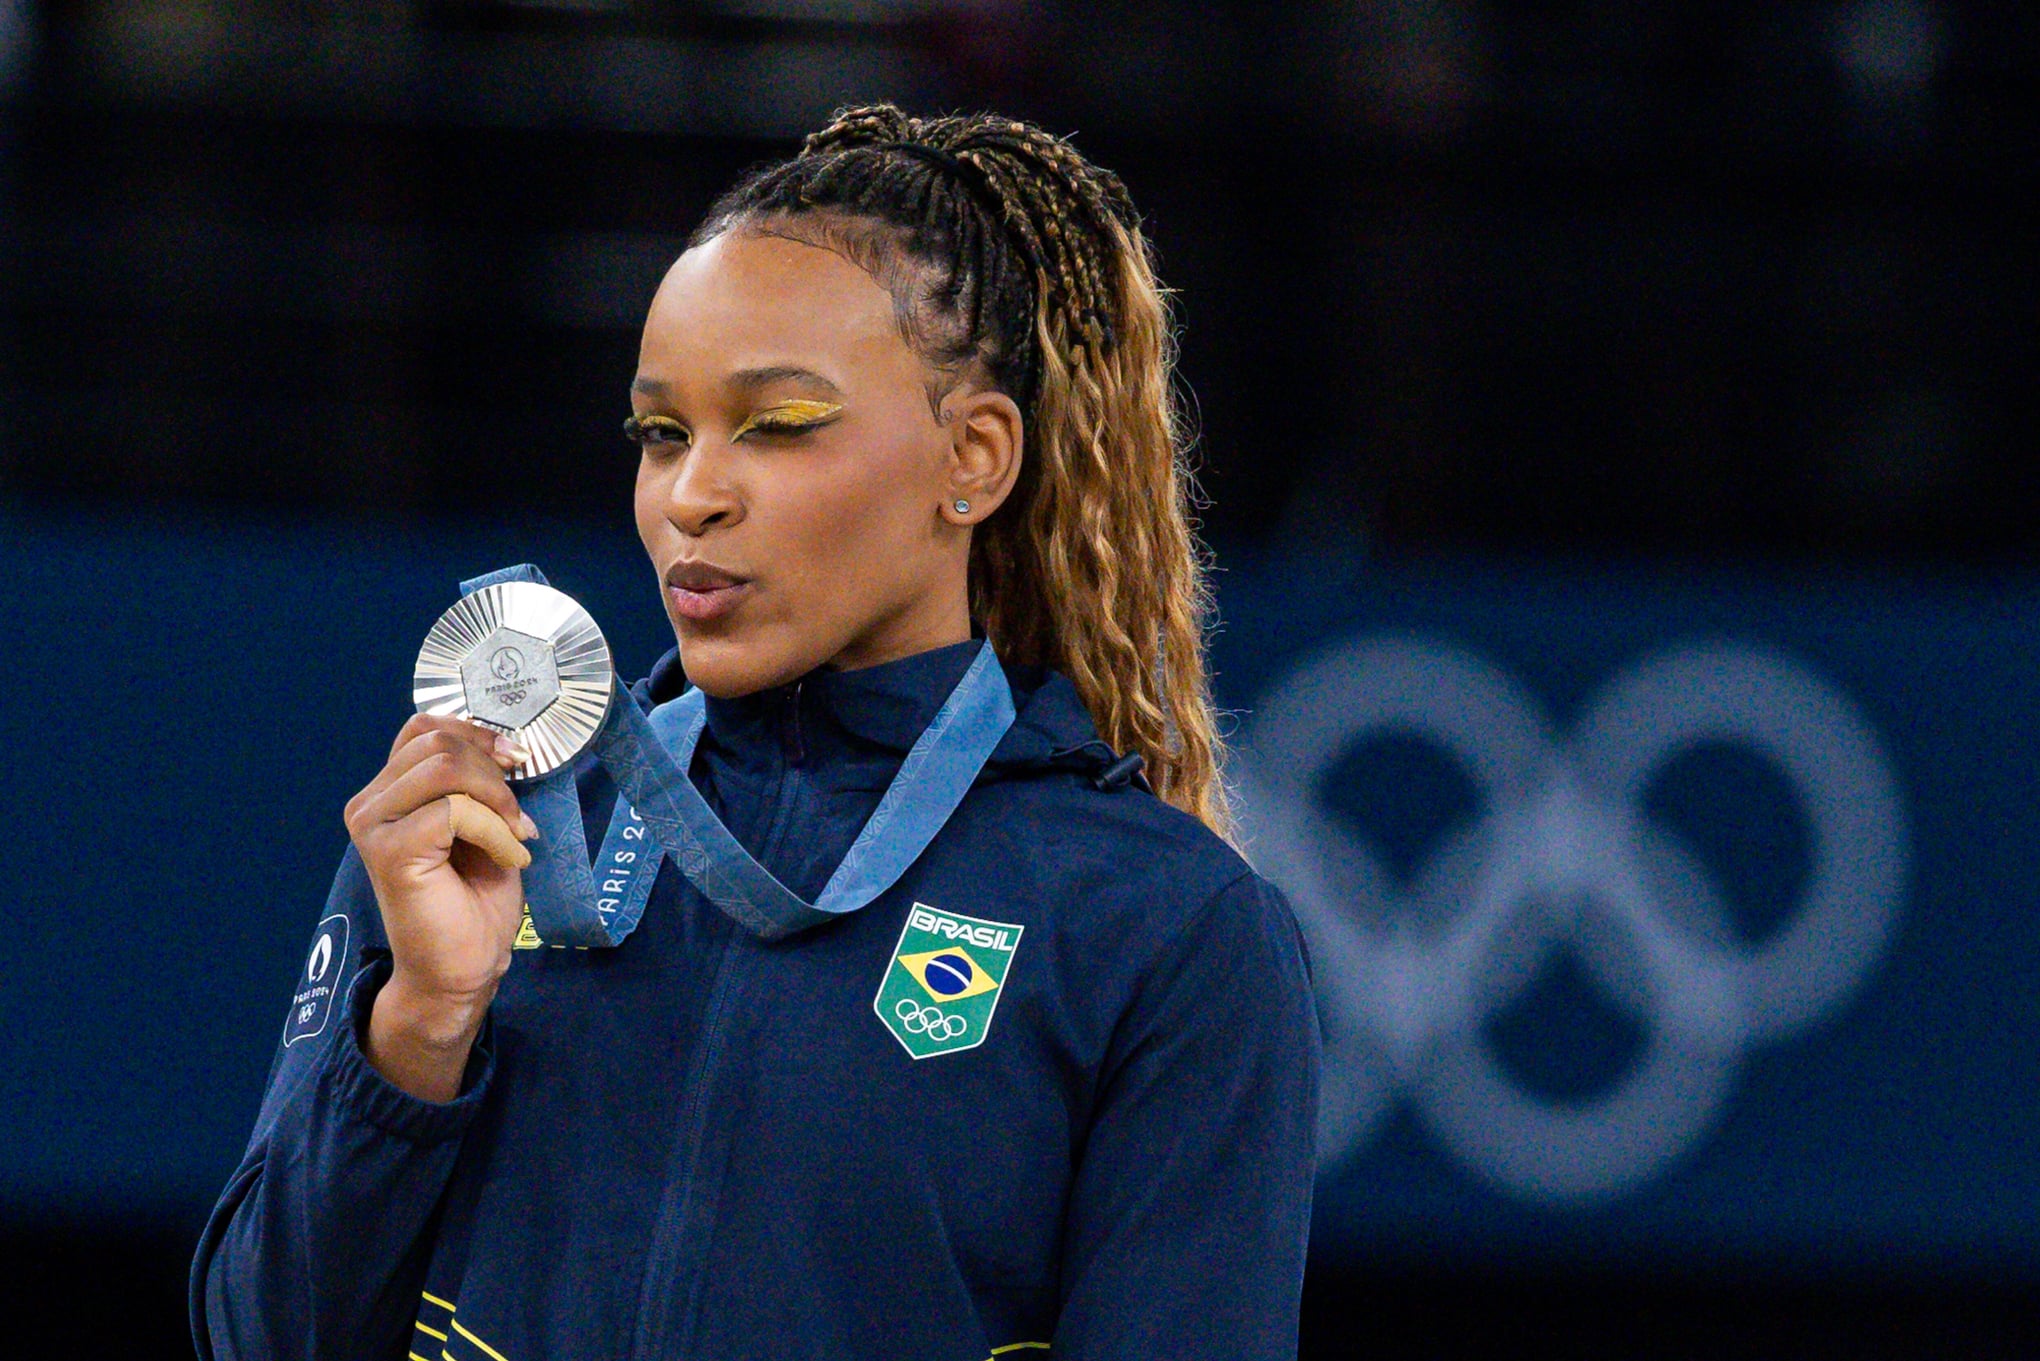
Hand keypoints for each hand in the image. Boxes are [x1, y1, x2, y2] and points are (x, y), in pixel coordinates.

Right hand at [344, 716, 537, 1097]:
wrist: (460, 969)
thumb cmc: (474, 899)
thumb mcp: (483, 822)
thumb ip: (477, 780)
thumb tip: (506, 743)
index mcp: (389, 790)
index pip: (426, 728)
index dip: (477, 734)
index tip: (517, 761)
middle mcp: (370, 802)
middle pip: (438, 742)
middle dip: (493, 772)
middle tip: (518, 816)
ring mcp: (373, 825)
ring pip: (445, 767)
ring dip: (497, 800)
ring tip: (515, 838)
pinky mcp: (388, 851)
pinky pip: (455, 811)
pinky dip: (495, 831)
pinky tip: (508, 860)